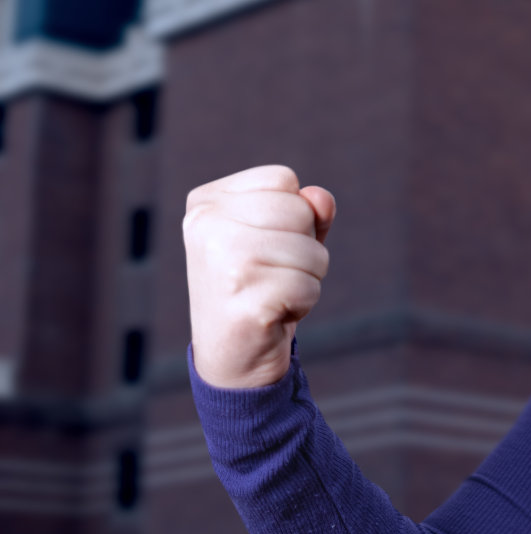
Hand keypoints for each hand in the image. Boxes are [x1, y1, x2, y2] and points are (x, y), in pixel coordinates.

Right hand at [183, 165, 334, 388]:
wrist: (232, 354)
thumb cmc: (260, 284)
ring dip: (307, 276)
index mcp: (206, 202)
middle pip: (300, 210)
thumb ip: (306, 209)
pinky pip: (309, 286)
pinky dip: (304, 303)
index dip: (292, 214)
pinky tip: (273, 313)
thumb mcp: (282, 235)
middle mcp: (206, 226)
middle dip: (304, 245)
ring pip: (311, 250)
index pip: (283, 179)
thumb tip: (321, 198)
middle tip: (271, 272)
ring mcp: (223, 262)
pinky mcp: (245, 300)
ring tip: (272, 292)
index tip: (263, 244)